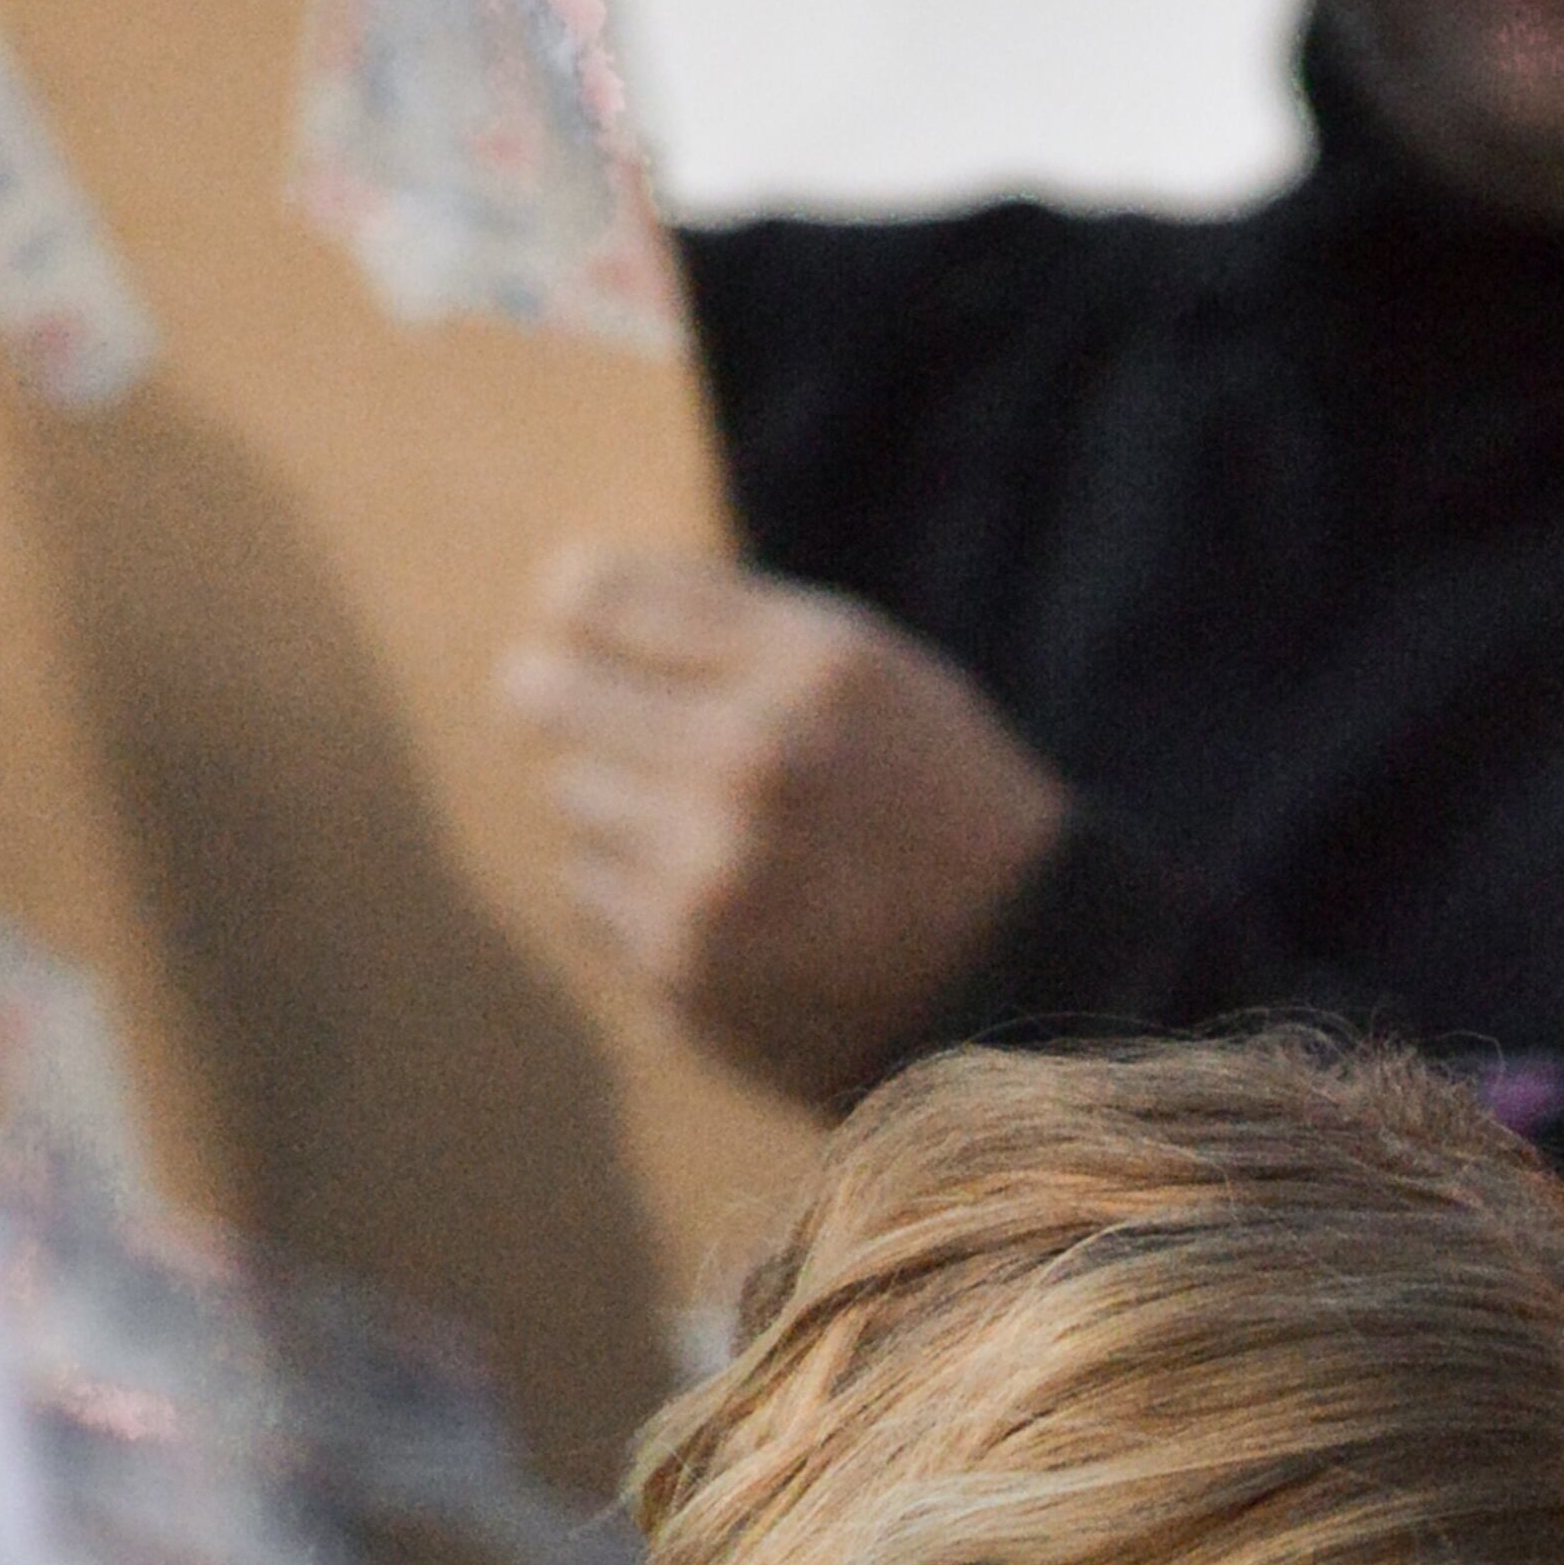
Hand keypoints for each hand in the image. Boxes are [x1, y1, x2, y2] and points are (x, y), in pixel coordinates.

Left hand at [499, 539, 1074, 1105]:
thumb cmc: (930, 796)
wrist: (1015, 972)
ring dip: (616, 804)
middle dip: (566, 700)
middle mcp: (753, 763)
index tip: (580, 630)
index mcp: (808, 666)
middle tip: (588, 717)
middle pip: (548, 693)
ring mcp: (711, 873)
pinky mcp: (683, 965)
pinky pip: (589, 888)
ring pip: (570, 796)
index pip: (591, 596)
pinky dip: (633, 887)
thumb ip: (729, 620)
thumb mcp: (865, 667)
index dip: (578, 611)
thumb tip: (563, 591)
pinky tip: (716, 899)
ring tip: (705, 826)